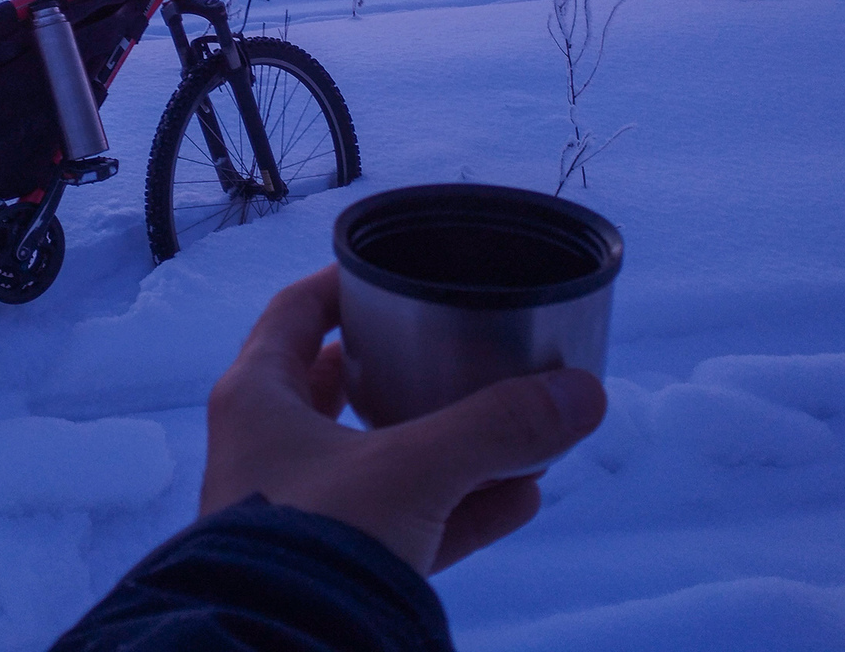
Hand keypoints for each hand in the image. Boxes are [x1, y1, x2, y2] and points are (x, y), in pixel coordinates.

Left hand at [200, 264, 605, 575]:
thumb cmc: (320, 538)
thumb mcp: (414, 469)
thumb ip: (497, 427)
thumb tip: (585, 392)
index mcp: (258, 398)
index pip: (296, 312)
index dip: (344, 286)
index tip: (397, 274)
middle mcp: (269, 448)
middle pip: (336, 387)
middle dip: (403, 371)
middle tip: (460, 349)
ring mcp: (298, 513)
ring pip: (377, 461)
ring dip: (444, 446)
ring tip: (514, 431)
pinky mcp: (331, 569)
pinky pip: (401, 524)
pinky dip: (455, 510)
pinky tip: (518, 500)